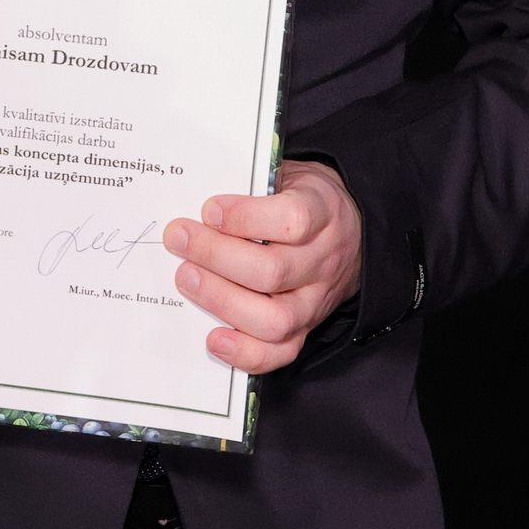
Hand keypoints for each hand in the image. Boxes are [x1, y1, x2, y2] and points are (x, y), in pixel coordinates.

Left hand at [163, 160, 362, 372]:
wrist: (349, 231)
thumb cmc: (302, 198)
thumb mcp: (289, 175)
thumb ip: (253, 183)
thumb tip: (196, 195)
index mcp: (323, 212)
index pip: (292, 220)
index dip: (245, 217)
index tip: (208, 210)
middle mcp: (324, 261)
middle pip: (272, 270)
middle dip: (216, 256)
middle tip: (179, 239)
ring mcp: (316, 300)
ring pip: (274, 318)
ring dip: (222, 301)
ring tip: (186, 278)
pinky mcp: (306, 329)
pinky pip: (281, 352)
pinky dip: (245, 352)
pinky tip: (213, 337)